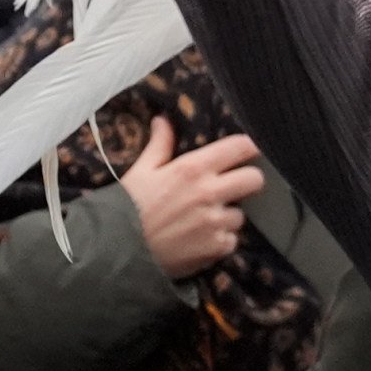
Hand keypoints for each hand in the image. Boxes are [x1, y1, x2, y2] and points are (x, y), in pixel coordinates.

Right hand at [123, 117, 265, 278]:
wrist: (114, 250)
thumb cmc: (126, 207)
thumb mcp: (141, 171)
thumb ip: (160, 145)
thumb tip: (163, 120)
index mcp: (193, 168)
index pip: (241, 147)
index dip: (248, 148)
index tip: (247, 153)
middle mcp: (210, 192)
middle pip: (255, 179)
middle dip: (247, 182)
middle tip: (232, 188)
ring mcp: (216, 221)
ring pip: (241, 214)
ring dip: (226, 217)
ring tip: (202, 221)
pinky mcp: (217, 247)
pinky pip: (231, 240)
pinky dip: (219, 242)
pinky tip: (198, 241)